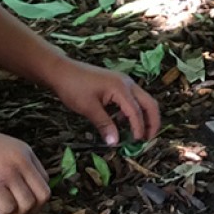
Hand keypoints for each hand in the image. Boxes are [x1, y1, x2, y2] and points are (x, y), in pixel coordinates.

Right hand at [0, 122, 50, 213]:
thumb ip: (13, 163)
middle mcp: (22, 162)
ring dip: (16, 213)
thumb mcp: (0, 147)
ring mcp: (9, 173)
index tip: (19, 198)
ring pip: (28, 205)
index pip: (45, 180)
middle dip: (31, 208)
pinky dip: (2, 212)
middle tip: (14, 210)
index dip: (34, 195)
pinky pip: (9, 208)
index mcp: (25, 152)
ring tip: (0, 207)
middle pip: (43, 195)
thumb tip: (19, 188)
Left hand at [46, 60, 160, 144]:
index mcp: (121, 88)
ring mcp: (123, 82)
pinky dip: (133, 111)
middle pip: (149, 103)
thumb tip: (115, 142)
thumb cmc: (73, 87)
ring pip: (143, 100)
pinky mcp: (118, 83)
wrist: (61, 71)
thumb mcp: (88, 108)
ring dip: (144, 117)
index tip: (137, 143)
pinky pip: (133, 98)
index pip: (136, 111)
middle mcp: (127, 83)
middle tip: (148, 139)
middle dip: (152, 122)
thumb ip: (104, 125)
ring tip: (138, 134)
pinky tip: (122, 122)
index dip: (139, 128)